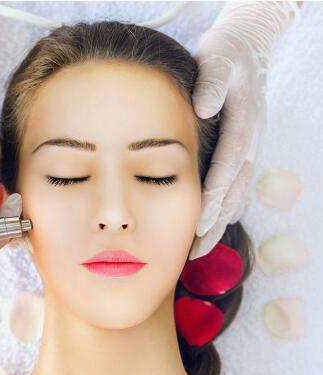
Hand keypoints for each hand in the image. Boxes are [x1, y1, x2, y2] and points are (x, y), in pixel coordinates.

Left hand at [189, 1, 300, 259]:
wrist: (244, 54)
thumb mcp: (218, 58)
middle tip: (194, 252)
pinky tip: (202, 231)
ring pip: (235, 197)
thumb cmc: (224, 57)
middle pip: (234, 192)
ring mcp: (247, 154)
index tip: (201, 223)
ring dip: (217, 226)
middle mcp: (249, 145)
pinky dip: (219, 214)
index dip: (215, 196)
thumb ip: (212, 81)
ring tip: (195, 252)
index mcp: (245, 125)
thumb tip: (204, 108)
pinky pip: (232, 192)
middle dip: (214, 224)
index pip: (228, 167)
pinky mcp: (240, 159)